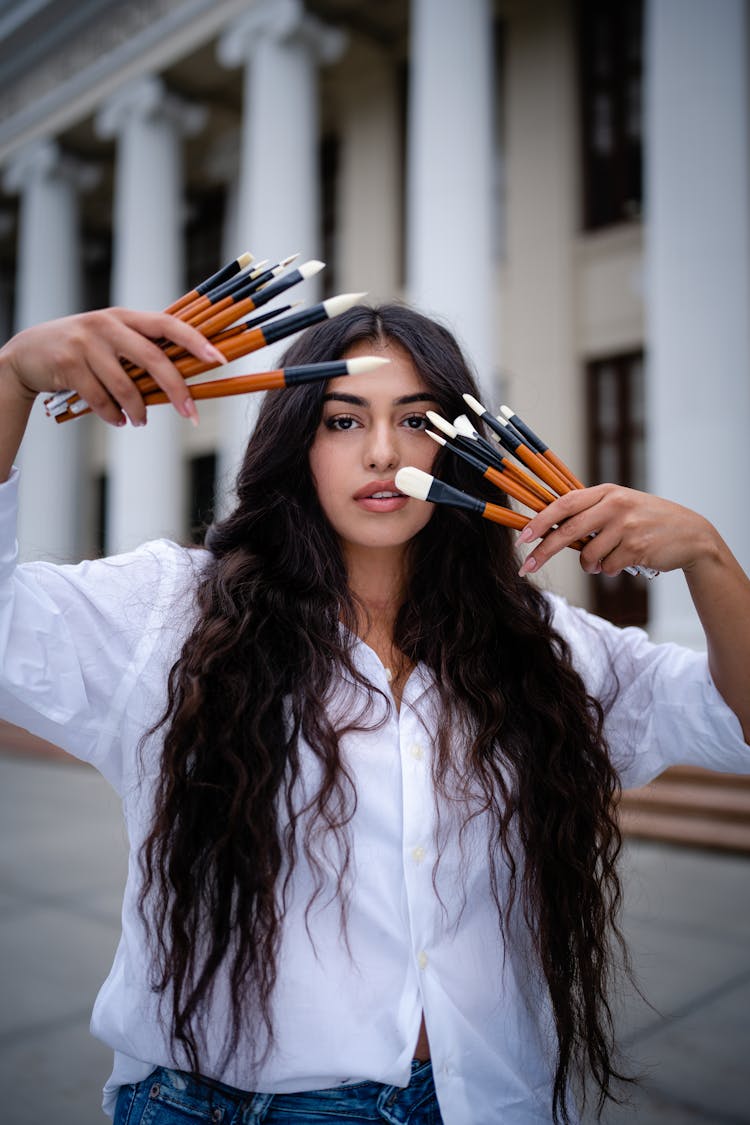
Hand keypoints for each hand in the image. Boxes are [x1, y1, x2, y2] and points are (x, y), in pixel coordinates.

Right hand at [0, 307, 224, 426]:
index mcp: (125, 317)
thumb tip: (184, 378)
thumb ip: (141, 349)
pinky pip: (101, 400)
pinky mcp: (68, 365)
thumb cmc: (82, 349)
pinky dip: (114, 416)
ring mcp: (86, 344)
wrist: (28, 353)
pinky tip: (118, 420)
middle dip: (177, 390)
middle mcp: (107, 325)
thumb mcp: (111, 338)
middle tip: (191, 414)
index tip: (219, 360)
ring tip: (139, 421)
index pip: (168, 324)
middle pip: (153, 359)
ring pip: (126, 387)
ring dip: (139, 411)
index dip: (196, 341)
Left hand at [516, 484, 720, 577]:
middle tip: (526, 566)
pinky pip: (608, 568)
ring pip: (589, 556)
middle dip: (543, 551)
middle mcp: (615, 505)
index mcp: (606, 492)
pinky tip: (625, 560)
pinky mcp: (637, 547)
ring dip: (590, 566)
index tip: (522, 537)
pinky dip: (610, 570)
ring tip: (605, 560)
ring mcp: (627, 526)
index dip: (540, 520)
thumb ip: (590, 514)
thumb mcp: (620, 507)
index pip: (564, 503)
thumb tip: (551, 531)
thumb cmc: (648, 521)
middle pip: (568, 531)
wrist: (691, 535)